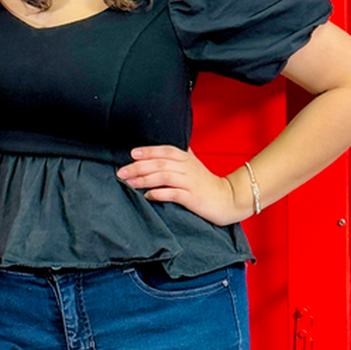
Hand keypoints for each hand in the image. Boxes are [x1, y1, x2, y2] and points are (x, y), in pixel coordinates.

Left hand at [116, 146, 247, 224]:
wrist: (229, 199)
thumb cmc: (207, 183)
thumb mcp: (194, 165)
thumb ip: (180, 156)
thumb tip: (162, 149)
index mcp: (186, 158)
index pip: (164, 150)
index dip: (148, 151)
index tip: (132, 154)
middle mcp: (187, 168)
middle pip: (159, 163)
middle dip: (138, 167)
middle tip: (121, 172)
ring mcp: (190, 182)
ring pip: (163, 177)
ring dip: (144, 179)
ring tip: (130, 184)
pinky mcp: (192, 197)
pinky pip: (172, 194)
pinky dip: (158, 194)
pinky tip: (147, 196)